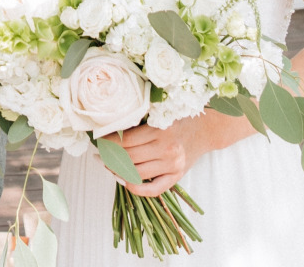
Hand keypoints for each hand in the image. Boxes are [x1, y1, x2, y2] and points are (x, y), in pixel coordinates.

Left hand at [104, 111, 241, 196]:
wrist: (205, 130)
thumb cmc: (177, 119)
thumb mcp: (159, 114)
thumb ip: (139, 122)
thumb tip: (109, 128)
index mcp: (160, 130)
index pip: (126, 141)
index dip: (108, 142)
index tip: (98, 140)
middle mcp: (167, 149)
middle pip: (129, 158)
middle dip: (109, 156)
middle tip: (99, 153)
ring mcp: (173, 165)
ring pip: (137, 173)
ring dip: (118, 170)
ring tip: (107, 164)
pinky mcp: (177, 176)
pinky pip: (154, 189)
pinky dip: (136, 188)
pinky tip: (124, 181)